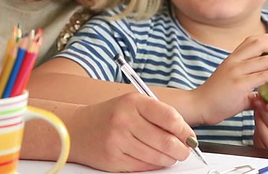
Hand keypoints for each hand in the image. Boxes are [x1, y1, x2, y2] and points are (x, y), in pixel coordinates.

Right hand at [68, 93, 194, 171]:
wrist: (76, 129)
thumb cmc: (110, 115)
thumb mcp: (132, 104)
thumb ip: (158, 115)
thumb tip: (185, 134)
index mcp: (133, 102)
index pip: (170, 117)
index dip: (185, 131)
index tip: (191, 137)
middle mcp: (125, 120)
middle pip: (166, 141)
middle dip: (181, 150)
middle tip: (184, 151)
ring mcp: (118, 140)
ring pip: (157, 157)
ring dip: (168, 159)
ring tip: (169, 155)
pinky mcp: (114, 159)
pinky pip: (143, 166)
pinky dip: (153, 165)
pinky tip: (153, 159)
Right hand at [191, 35, 267, 125]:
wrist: (199, 106)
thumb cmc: (215, 99)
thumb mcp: (234, 88)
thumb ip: (251, 90)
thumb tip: (265, 98)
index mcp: (232, 58)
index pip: (253, 41)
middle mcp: (234, 61)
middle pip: (260, 42)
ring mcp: (236, 71)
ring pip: (265, 58)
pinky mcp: (240, 84)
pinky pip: (264, 75)